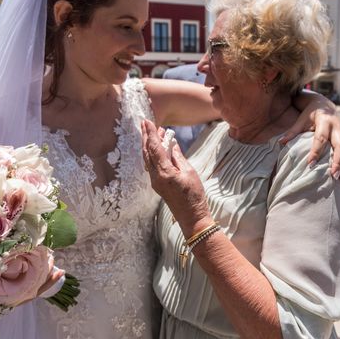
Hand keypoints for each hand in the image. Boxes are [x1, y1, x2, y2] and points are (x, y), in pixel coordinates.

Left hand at [141, 120, 212, 236]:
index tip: (148, 121)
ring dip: (149, 144)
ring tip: (154, 132)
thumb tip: (171, 145)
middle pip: (147, 152)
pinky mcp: (157, 185)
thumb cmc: (194, 196)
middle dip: (145, 136)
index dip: (151, 133)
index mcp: (164, 172)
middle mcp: (156, 177)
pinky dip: (152, 154)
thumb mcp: (189, 172)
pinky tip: (157, 148)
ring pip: (147, 158)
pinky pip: (151, 165)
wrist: (192, 218)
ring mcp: (155, 182)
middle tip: (145, 122)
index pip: (154, 148)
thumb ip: (178, 157)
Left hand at [280, 106, 339, 180]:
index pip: (320, 138)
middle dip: (337, 161)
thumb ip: (292, 132)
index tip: (310, 164)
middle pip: (339, 146)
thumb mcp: (301, 120)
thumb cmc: (310, 114)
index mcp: (324, 121)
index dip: (316, 152)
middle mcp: (336, 127)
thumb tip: (280, 143)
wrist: (325, 105)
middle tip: (333, 175)